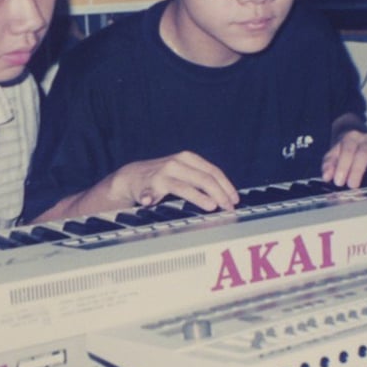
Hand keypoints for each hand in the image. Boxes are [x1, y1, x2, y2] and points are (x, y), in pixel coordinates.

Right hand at [109, 151, 238, 211]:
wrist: (132, 176)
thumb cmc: (164, 175)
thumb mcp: (184, 170)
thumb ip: (202, 178)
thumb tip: (227, 194)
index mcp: (188, 158)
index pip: (213, 171)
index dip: (226, 186)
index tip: (235, 200)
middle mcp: (176, 164)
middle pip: (203, 179)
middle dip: (219, 195)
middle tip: (228, 208)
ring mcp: (161, 176)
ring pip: (183, 187)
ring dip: (198, 197)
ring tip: (210, 206)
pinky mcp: (146, 187)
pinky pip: (149, 193)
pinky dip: (149, 197)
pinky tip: (148, 201)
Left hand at [322, 130, 366, 187]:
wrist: (354, 134)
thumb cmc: (344, 148)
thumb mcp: (333, 153)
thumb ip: (329, 164)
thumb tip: (327, 176)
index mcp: (351, 138)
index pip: (347, 151)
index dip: (343, 166)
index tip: (338, 181)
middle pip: (364, 153)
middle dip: (358, 170)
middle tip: (352, 185)